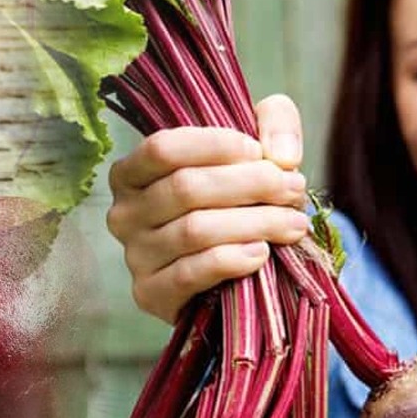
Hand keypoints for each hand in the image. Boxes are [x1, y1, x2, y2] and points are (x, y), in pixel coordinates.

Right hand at [107, 95, 309, 323]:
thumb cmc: (234, 202)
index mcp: (132, 173)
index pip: (163, 149)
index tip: (260, 152)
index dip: (216, 146)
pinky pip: (190, 273)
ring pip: (195, 230)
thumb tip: (281, 156)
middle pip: (185, 188)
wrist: (229, 273)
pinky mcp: (149, 293)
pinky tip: (261, 253)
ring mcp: (134, 256)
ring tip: (292, 224)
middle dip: (250, 185)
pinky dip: (232, 260)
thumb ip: (273, 124)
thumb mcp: (254, 149)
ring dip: (254, 223)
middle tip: (293, 189)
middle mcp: (124, 213)